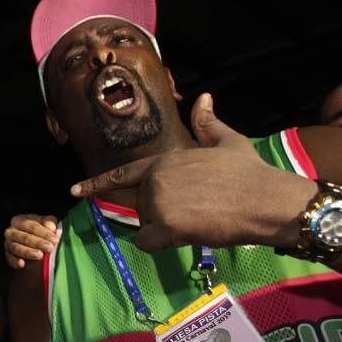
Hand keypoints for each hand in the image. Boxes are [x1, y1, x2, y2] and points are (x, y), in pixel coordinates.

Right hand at [4, 214, 59, 268]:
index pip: (33, 226)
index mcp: (20, 220)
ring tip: (39, 256)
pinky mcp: (7, 254)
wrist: (27, 240)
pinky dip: (15, 262)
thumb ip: (49, 222)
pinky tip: (22, 264)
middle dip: (38, 243)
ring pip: (17, 248)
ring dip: (28, 252)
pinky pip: (9, 258)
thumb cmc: (37, 230)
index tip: (55, 240)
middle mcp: (11, 231)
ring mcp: (8, 243)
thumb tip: (52, 228)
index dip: (45, 233)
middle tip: (50, 248)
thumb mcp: (43, 222)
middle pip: (25, 237)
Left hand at [70, 93, 313, 250]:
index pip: (122, 174)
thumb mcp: (227, 142)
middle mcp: (155, 180)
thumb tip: (205, 98)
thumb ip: (207, 124)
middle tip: (198, 208)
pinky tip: (186, 234)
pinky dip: (162, 243)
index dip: (97, 184)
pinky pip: (148, 242)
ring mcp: (157, 202)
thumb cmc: (250, 173)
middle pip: (143, 207)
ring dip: (168, 228)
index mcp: (163, 161)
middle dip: (164, 212)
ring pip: (148, 225)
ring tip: (201, 217)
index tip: (74, 191)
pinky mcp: (164, 225)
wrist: (266, 200)